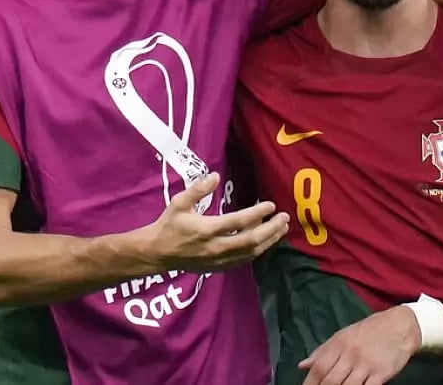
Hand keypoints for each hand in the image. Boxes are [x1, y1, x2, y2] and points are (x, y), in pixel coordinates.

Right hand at [141, 173, 289, 272]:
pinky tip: (266, 242)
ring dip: (269, 240)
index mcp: (207, 229)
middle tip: (284, 218)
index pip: (239, 221)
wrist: (158, 253)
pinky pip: (244, 260)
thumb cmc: (169, 225)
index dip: (257, 213)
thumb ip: (198, 189)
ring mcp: (219, 259)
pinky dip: (258, 250)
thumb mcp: (179, 203)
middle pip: (251, 240)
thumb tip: (216, 175)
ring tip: (281, 229)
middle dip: (271, 229)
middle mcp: (216, 247)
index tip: (271, 205)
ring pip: (251, 252)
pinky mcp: (220, 267)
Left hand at [300, 306, 420, 384]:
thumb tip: (302, 365)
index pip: (319, 367)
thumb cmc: (369, 331)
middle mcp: (351, 354)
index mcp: (339, 343)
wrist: (400, 326)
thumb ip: (323, 351)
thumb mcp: (343, 335)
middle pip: (331, 380)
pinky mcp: (382, 373)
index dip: (310, 383)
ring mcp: (367, 365)